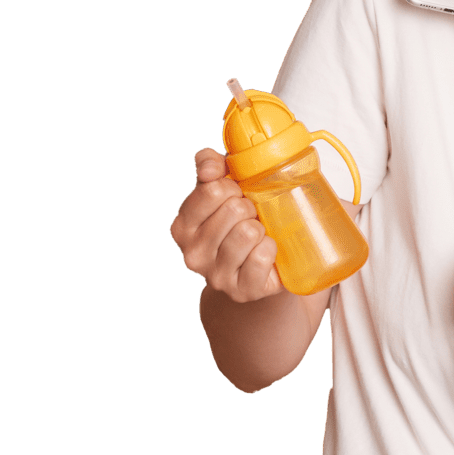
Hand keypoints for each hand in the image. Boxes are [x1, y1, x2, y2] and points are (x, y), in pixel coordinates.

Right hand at [169, 148, 282, 301]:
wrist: (257, 269)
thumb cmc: (237, 224)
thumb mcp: (220, 192)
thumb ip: (210, 167)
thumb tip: (210, 164)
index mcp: (182, 226)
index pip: (211, 191)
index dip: (232, 186)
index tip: (237, 194)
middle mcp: (193, 254)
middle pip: (234, 210)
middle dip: (249, 207)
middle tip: (251, 217)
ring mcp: (216, 276)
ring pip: (248, 232)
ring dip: (261, 228)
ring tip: (258, 235)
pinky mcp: (243, 290)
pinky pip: (262, 256)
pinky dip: (271, 248)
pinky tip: (266, 251)